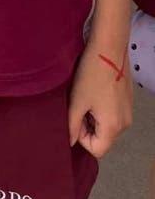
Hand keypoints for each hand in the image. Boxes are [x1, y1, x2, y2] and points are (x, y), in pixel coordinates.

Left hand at [68, 42, 131, 157]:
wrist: (108, 48)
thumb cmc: (91, 74)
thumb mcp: (77, 101)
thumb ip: (72, 125)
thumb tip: (69, 142)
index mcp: (113, 127)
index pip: (96, 149)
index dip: (82, 137)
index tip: (75, 117)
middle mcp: (125, 123)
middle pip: (103, 138)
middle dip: (87, 126)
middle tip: (79, 104)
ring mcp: (128, 112)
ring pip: (106, 126)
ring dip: (94, 116)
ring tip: (86, 96)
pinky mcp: (128, 101)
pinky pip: (112, 114)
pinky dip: (101, 108)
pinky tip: (95, 91)